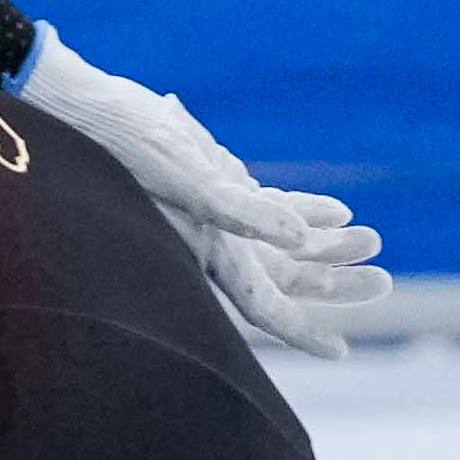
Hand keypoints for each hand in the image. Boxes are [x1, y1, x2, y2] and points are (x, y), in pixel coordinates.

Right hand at [18, 26, 393, 358]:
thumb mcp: (184, 175)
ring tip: (373, 241)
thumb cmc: (120, 143)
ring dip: (326, 246)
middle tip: (382, 280)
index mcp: (204, 252)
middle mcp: (210, 244)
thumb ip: (239, 211)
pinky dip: (300, 212)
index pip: (262, 306)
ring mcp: (210, 218)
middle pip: (282, 278)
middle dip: (333, 282)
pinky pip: (264, 210)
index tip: (340, 353)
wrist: (77, 107)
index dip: (301, 330)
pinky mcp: (208, 187)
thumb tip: (298, 237)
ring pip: (279, 246)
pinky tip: (335, 211)